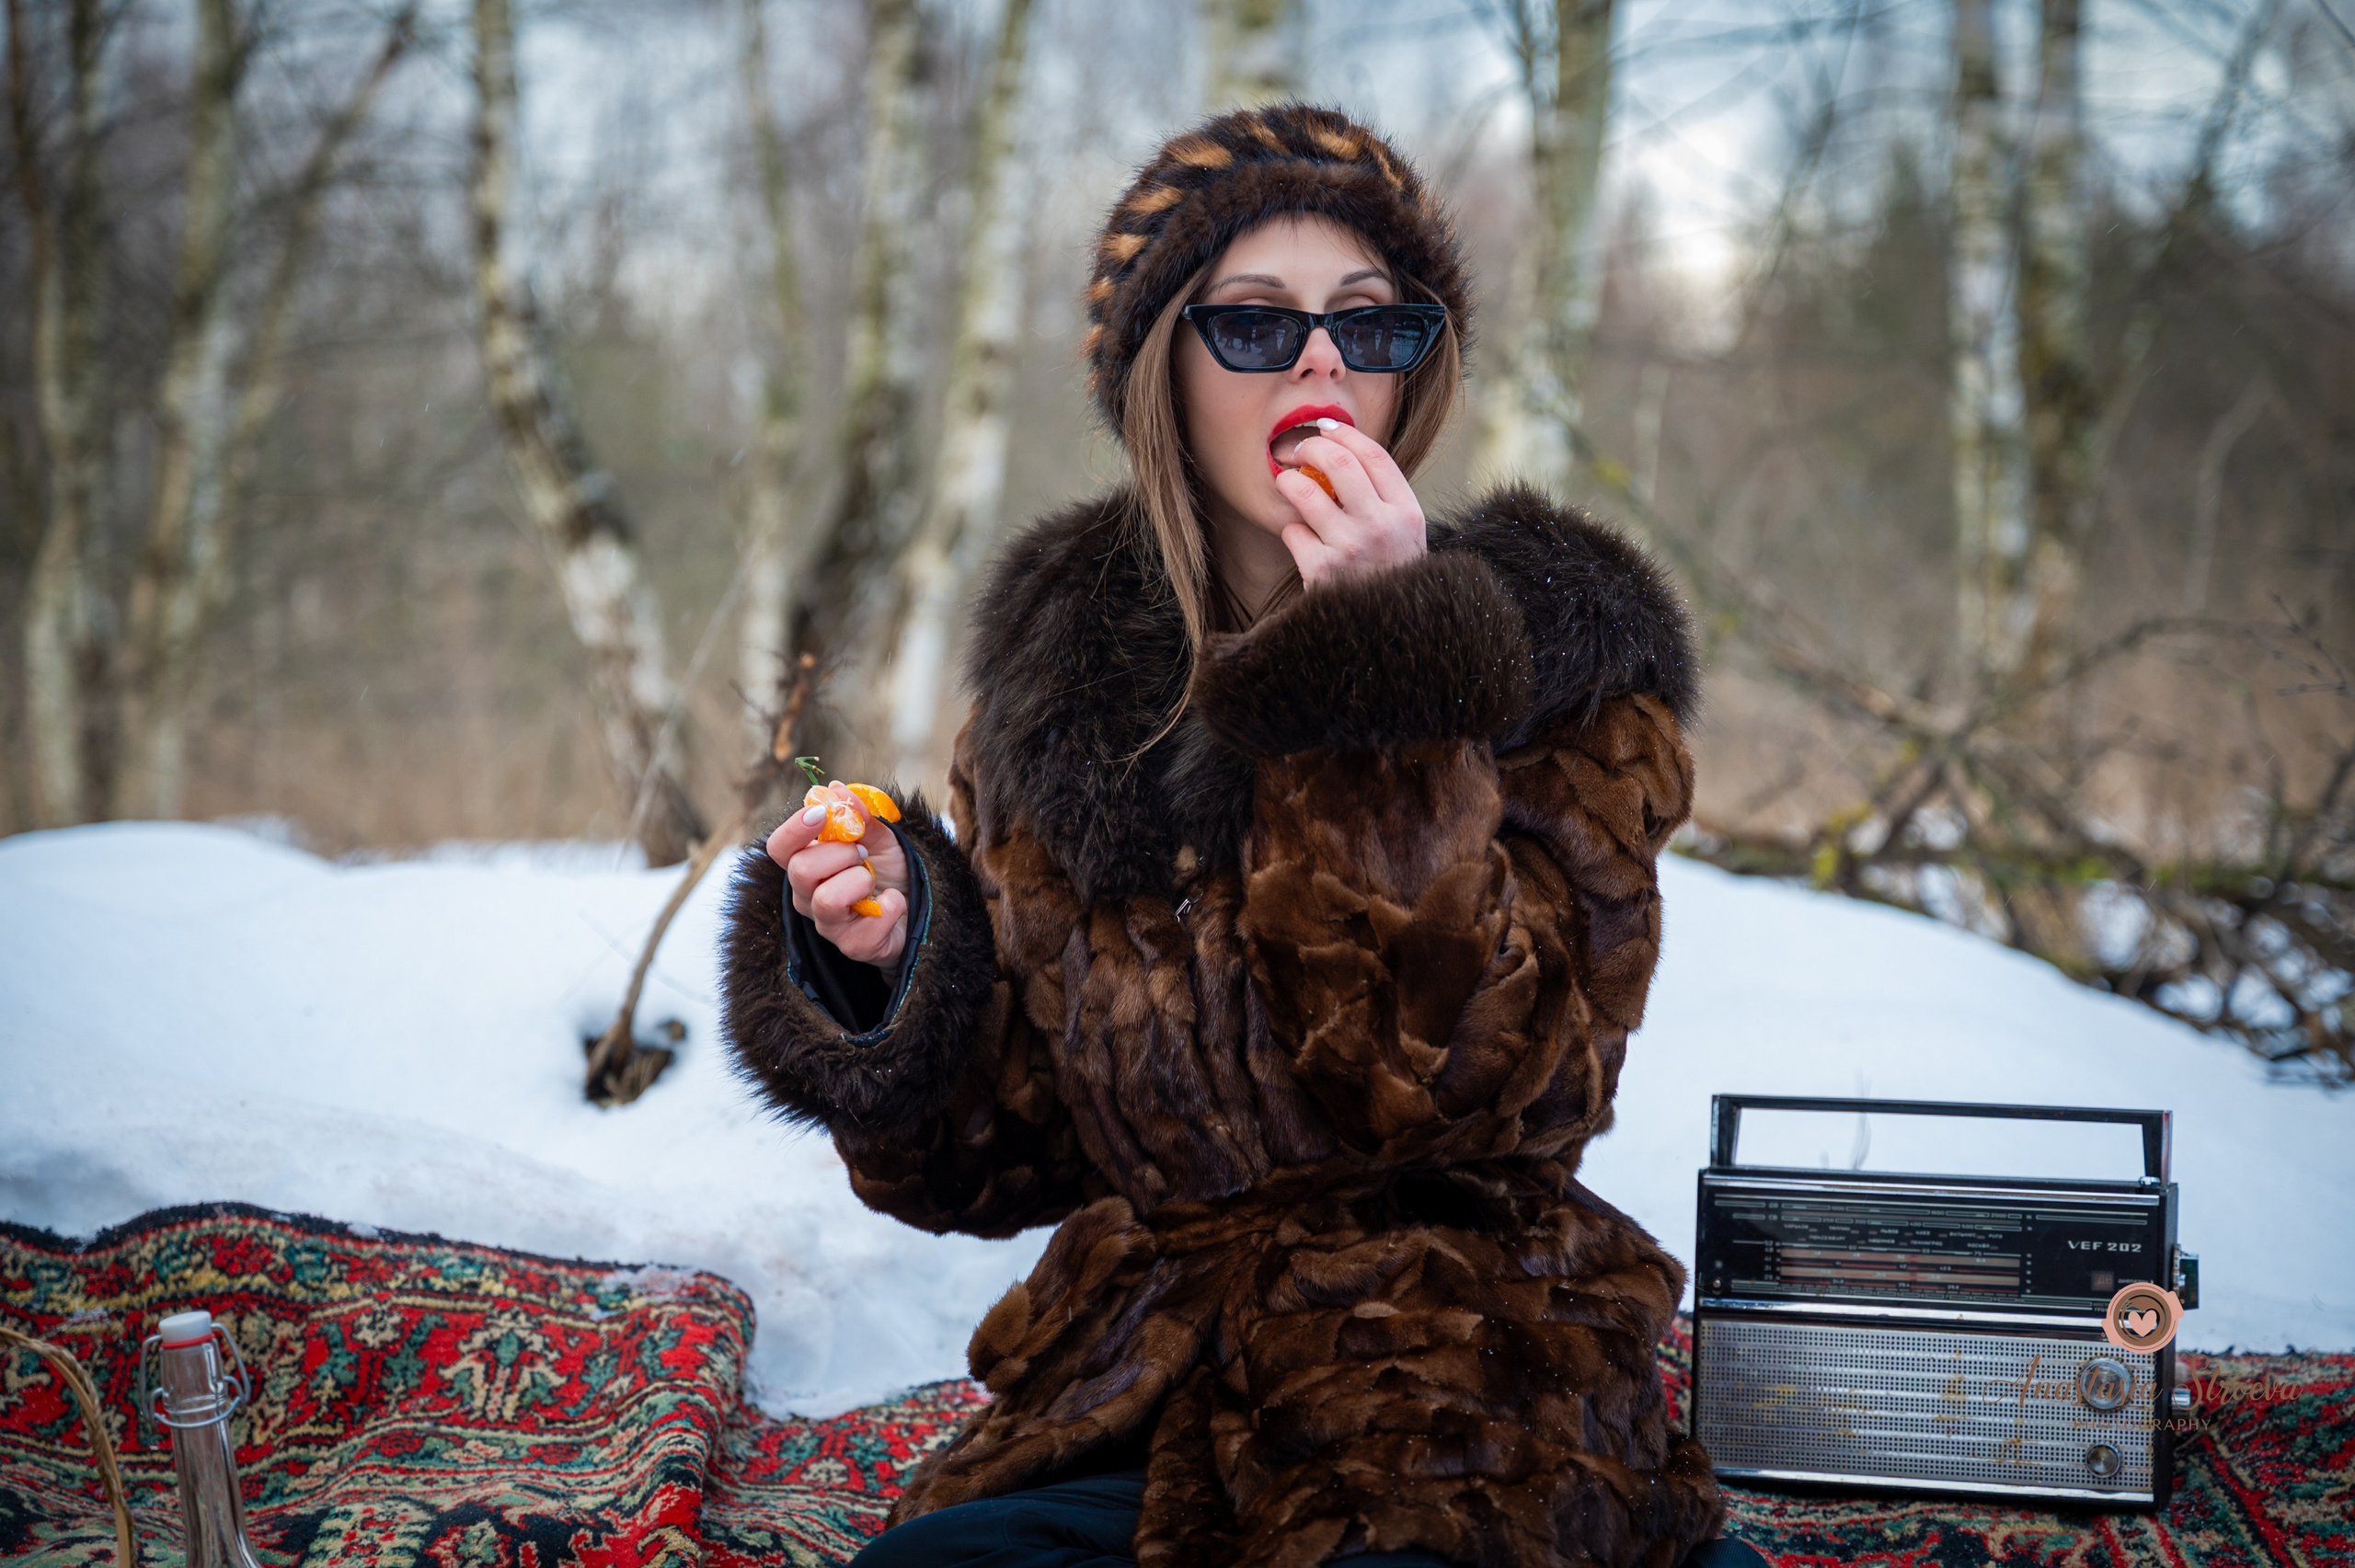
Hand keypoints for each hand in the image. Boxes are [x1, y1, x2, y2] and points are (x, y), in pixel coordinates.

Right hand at [768, 789, 910, 968]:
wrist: (921, 908)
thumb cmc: (890, 871)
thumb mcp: (881, 838)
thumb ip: (861, 816)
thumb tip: (836, 788)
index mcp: (809, 863)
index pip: (780, 848)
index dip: (795, 829)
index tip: (822, 814)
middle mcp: (808, 895)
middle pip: (800, 871)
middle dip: (840, 854)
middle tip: (862, 853)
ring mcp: (828, 924)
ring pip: (826, 900)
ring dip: (859, 881)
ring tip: (873, 880)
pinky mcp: (852, 946)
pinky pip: (864, 928)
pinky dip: (890, 907)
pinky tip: (894, 902)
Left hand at [1270, 421, 1427, 589]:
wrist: (1388, 634)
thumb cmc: (1391, 575)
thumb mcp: (1405, 534)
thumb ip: (1384, 497)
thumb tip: (1341, 449)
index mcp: (1406, 512)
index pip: (1373, 455)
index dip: (1344, 434)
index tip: (1326, 429)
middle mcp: (1381, 527)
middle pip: (1337, 463)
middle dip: (1309, 448)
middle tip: (1297, 451)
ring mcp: (1351, 549)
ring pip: (1304, 492)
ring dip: (1289, 483)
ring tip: (1288, 485)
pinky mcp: (1322, 572)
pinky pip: (1292, 532)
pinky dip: (1292, 532)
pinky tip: (1302, 541)